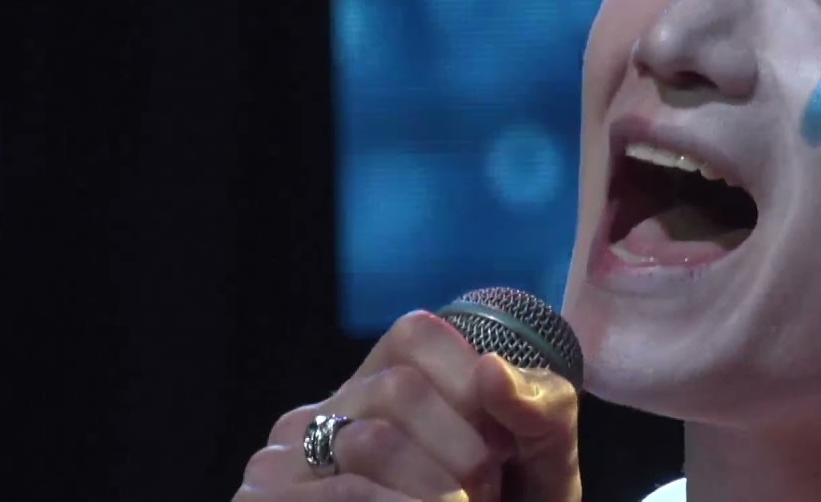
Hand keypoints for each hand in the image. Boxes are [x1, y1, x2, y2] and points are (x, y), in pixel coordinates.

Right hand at [233, 311, 581, 501]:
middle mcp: (318, 417)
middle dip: (462, 449)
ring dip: (439, 492)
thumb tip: (493, 369)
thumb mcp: (539, 466)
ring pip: (373, 442)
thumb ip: (541, 410)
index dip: (470, 384)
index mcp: (375, 388)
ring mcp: (279, 466)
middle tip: (483, 498)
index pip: (415, 334)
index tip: (501, 444)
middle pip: (400, 389)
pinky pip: (346, 492)